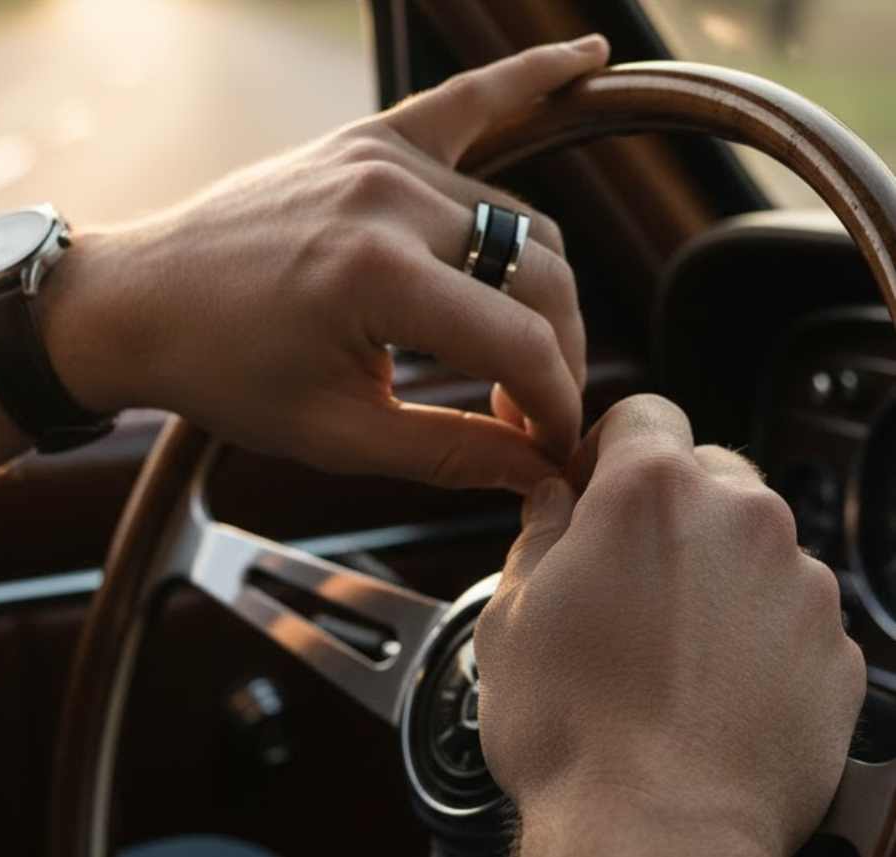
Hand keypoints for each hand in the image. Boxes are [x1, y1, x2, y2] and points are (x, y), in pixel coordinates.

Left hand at [44, 36, 609, 491]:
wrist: (137, 304)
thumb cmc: (220, 373)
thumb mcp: (333, 434)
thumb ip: (449, 453)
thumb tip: (539, 471)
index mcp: (379, 278)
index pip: (522, 343)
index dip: (554, 404)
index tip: (552, 445)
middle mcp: (388, 200)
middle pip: (541, 274)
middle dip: (555, 350)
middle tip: (527, 409)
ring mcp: (378, 157)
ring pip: (518, 218)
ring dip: (537, 287)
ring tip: (511, 350)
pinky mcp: (365, 137)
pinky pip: (468, 100)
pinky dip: (532, 79)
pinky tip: (592, 59)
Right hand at [474, 395, 865, 855]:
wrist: (656, 834)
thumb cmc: (577, 735)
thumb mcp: (511, 616)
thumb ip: (538, 537)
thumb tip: (550, 506)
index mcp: (651, 493)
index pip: (642, 413)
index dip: (605, 447)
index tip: (587, 487)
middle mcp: (741, 520)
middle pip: (707, 473)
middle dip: (666, 510)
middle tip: (621, 576)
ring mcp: (800, 585)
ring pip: (754, 545)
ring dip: (714, 574)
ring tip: (664, 646)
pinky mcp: (837, 650)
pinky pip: (791, 614)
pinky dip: (756, 633)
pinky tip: (708, 683)